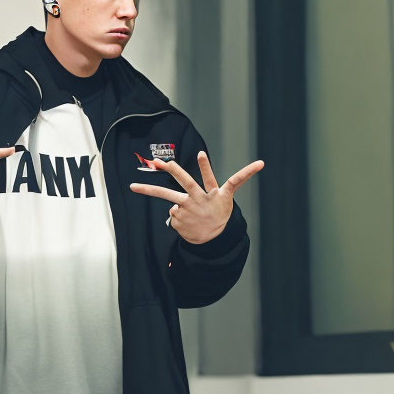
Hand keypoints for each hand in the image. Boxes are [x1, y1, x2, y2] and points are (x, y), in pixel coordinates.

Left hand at [129, 151, 263, 243]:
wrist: (214, 239)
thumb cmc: (219, 214)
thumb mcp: (227, 196)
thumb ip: (232, 179)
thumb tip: (261, 163)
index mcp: (212, 193)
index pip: (211, 177)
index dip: (206, 167)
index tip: (201, 154)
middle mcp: (199, 200)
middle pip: (184, 182)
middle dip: (173, 170)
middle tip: (161, 162)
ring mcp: (187, 210)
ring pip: (167, 197)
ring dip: (147, 189)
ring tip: (132, 186)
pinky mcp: (179, 220)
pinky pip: (172, 214)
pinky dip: (177, 215)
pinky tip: (185, 220)